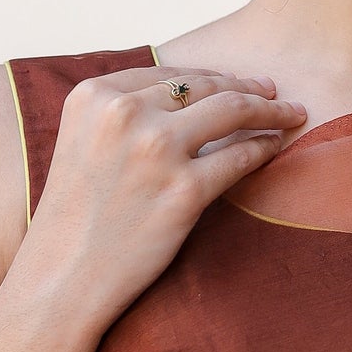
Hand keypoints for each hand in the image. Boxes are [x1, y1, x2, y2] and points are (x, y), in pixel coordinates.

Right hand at [11, 65, 304, 343]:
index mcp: (94, 96)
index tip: (233, 80)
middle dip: (245, 85)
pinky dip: (266, 146)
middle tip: (272, 90)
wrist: (61, 279)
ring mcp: (157, 150)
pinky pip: (241, 156)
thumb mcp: (82, 144)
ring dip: (270, 107)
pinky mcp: (184, 190)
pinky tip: (277, 146)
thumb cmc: (72, 220)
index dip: (207, 75)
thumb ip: (120, 115)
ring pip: (233, 110)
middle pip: (204, 85)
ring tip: (291, 111)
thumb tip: (183, 95)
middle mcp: (124, 114)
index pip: (167, 72)